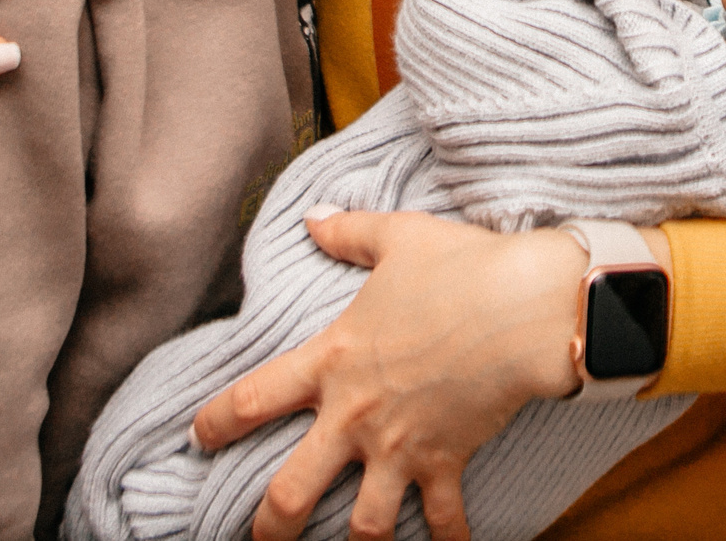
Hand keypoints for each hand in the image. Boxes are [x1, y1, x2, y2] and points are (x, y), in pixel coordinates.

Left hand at [191, 210, 637, 540]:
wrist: (526, 305)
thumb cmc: (462, 267)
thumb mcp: (398, 237)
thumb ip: (349, 232)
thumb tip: (313, 217)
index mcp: (333, 360)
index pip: (254, 398)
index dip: (217, 421)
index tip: (200, 436)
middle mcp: (356, 415)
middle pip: (291, 490)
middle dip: (268, 526)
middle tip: (258, 539)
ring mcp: (401, 446)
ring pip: (362, 524)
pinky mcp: (447, 461)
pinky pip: (444, 519)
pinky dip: (447, 540)